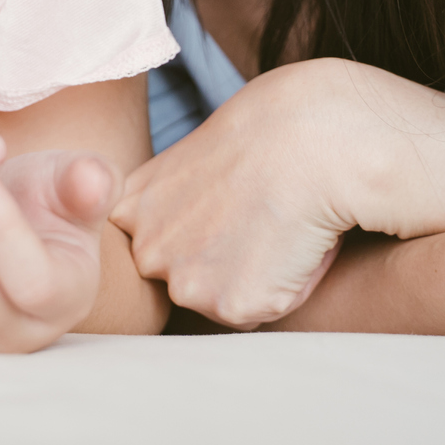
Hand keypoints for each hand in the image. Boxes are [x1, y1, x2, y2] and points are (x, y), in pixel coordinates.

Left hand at [111, 58, 444, 328]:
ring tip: (274, 229)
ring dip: (252, 275)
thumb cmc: (268, 134)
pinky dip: (284, 287)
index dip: (203, 228)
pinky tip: (293, 246)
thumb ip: (173, 201)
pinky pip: (260, 310)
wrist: (315, 137)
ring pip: (221, 299)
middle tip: (255, 217)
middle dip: (219, 259)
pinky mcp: (229, 306)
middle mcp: (145, 249)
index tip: (228, 202)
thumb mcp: (193, 158)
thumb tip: (183, 226)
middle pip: (185, 279)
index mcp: (129, 209)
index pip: (158, 246)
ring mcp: (183, 282)